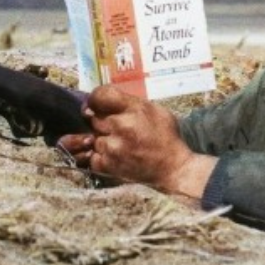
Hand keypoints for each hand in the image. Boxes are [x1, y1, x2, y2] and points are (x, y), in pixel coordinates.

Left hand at [58, 85, 217, 198]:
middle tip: (117, 129)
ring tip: (120, 145)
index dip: (94, 100)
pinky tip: (115, 157)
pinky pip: (91, 156)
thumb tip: (103, 101)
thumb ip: (128, 102)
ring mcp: (113, 147)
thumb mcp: (154, 110)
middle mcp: (121, 126)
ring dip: (103, 141)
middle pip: (94, 117)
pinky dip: (100, 157)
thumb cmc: (164, 138)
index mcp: (134, 109)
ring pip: (92, 137)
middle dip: (102, 122)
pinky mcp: (107, 165)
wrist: (172, 169)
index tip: (96, 105)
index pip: (100, 95)